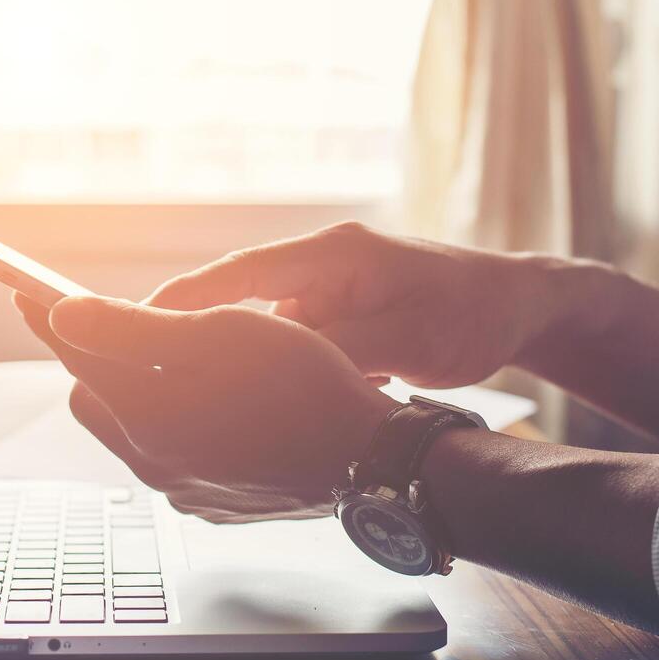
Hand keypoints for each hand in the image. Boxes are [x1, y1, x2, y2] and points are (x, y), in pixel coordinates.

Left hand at [15, 292, 395, 520]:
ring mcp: (185, 488)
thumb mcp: (216, 333)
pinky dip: (178, 422)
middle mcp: (155, 463)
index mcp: (148, 417)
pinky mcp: (214, 501)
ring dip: (138, 391)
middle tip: (114, 322)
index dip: (52, 319)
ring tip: (179, 359)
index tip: (27, 293)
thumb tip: (61, 316)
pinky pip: (174, 454)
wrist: (369, 456)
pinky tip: (218, 402)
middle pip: (95, 399)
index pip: (78, 357)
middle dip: (95, 359)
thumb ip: (130, 328)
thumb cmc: (301, 382)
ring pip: (133, 430)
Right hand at [147, 221, 542, 389]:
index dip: (186, 297)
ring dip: (250, 365)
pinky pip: (296, 345)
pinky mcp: (338, 315)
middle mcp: (321, 266)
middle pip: (241, 303)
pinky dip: (286, 373)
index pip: (242, 273)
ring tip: (210, 402)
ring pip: (266, 332)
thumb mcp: (408, 340)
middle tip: (154, 376)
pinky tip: (276, 406)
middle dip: (200, 338)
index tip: (139, 321)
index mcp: (334, 254)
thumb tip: (277, 370)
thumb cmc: (472, 312)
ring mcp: (329, 290)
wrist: (519, 305)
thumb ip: (340, 352)